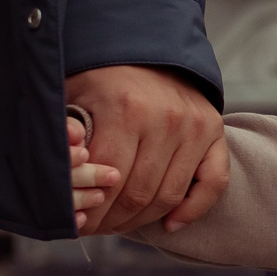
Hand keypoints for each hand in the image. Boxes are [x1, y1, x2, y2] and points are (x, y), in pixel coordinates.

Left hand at [63, 64, 224, 235]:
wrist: (144, 48)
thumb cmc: (101, 78)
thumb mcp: (73, 97)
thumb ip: (66, 138)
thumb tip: (62, 186)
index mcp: (126, 109)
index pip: (109, 180)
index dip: (92, 211)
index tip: (78, 223)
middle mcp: (166, 118)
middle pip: (139, 194)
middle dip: (113, 220)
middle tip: (96, 228)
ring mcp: (195, 127)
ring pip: (169, 195)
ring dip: (143, 220)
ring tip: (121, 224)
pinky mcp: (214, 131)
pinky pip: (213, 183)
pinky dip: (193, 210)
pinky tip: (171, 223)